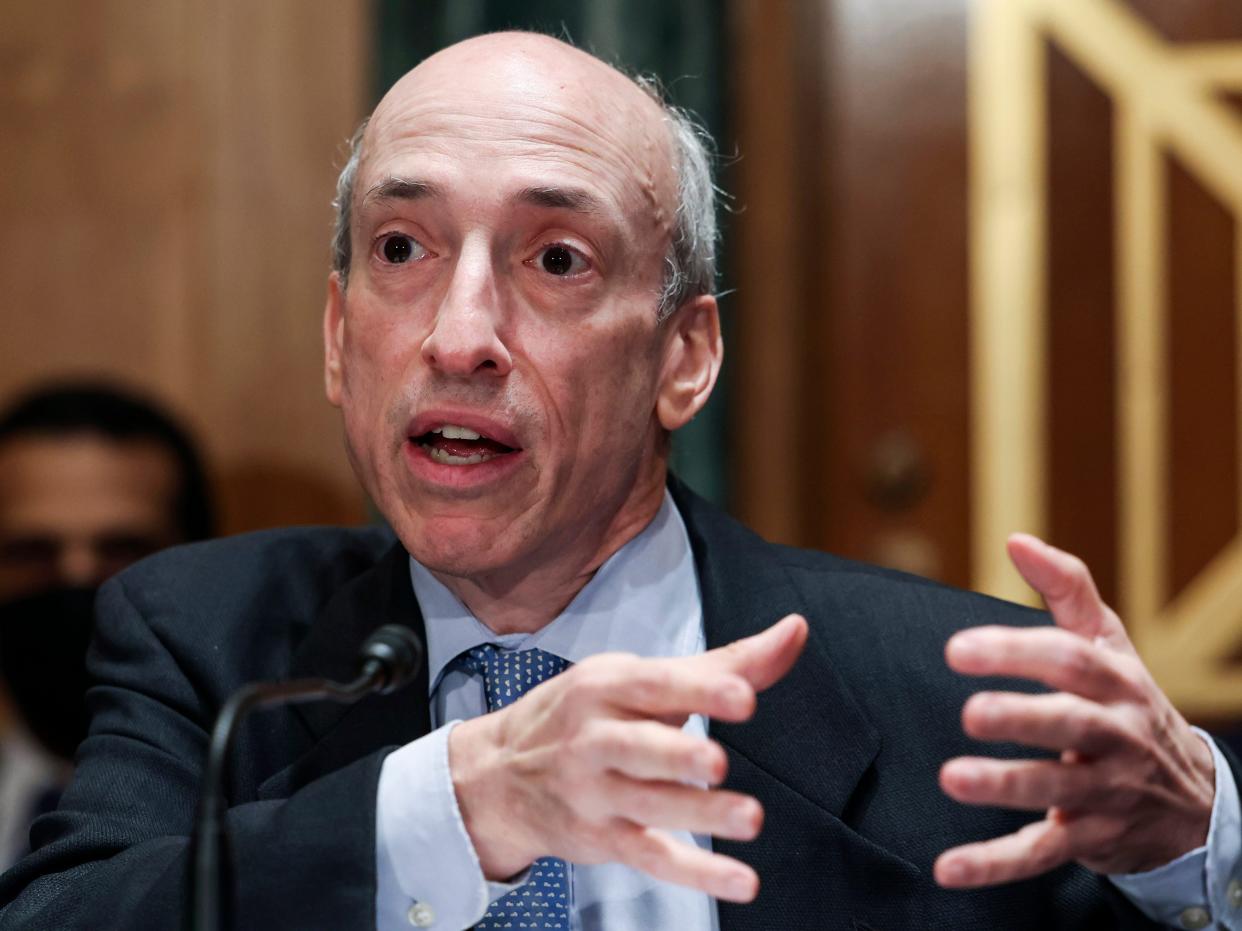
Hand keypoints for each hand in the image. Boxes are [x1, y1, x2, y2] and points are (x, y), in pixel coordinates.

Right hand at [448, 613, 807, 902]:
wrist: (498, 775)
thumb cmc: (584, 714)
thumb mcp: (638, 677)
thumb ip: (723, 663)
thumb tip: (796, 630)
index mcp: (605, 686)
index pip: (653, 686)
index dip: (698, 691)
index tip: (743, 696)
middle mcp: (594, 739)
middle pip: (637, 748)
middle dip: (676, 755)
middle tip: (716, 762)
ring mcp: (595, 793)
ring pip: (649, 807)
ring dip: (700, 815)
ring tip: (749, 818)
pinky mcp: (604, 839)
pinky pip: (652, 858)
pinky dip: (696, 874)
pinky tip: (739, 880)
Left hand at [934, 534, 1215, 887]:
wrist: (1194, 798)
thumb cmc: (1127, 703)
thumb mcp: (1109, 643)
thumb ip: (1065, 589)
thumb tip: (1016, 539)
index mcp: (1115, 683)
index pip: (1069, 661)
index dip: (1016, 652)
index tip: (957, 649)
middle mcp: (1115, 737)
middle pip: (1071, 724)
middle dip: (1022, 718)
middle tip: (970, 713)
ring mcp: (1104, 792)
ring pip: (1057, 790)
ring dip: (1005, 787)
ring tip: (952, 779)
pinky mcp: (1089, 840)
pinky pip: (1041, 855)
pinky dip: (995, 864)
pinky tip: (950, 869)